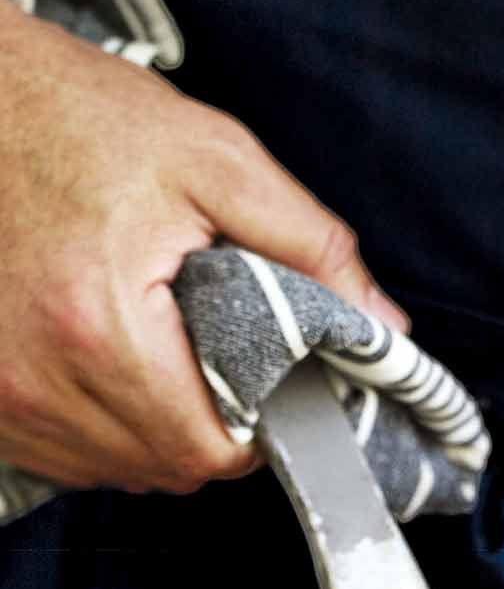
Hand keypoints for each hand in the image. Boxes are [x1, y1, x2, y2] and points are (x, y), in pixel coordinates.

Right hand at [0, 0, 406, 492]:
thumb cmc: (77, 118)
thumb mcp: (214, 161)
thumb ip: (310, 246)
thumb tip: (380, 325)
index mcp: (103, 327)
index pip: (206, 452)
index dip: (250, 433)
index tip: (262, 391)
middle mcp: (39, 378)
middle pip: (161, 470)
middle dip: (205, 431)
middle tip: (211, 361)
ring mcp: (3, 395)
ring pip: (111, 470)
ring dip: (150, 433)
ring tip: (155, 355)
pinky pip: (61, 456)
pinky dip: (97, 428)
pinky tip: (105, 365)